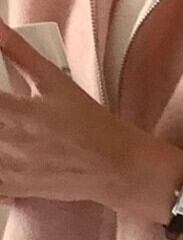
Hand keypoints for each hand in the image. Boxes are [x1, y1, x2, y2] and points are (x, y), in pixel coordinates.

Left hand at [0, 15, 162, 207]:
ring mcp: (8, 171)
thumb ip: (18, 51)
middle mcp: (7, 144)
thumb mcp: (55, 82)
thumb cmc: (90, 126)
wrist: (115, 167)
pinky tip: (4, 151)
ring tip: (6, 125)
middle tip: (4, 111)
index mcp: (14, 114)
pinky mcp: (13, 188)